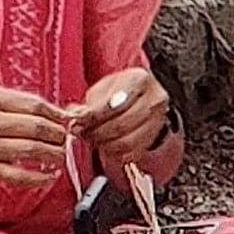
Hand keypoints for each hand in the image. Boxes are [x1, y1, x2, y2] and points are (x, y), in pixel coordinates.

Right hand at [0, 85, 74, 201]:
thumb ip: (7, 103)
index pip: (34, 103)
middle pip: (37, 126)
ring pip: (32, 149)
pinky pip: (19, 175)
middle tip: (69, 138)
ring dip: (54, 154)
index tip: (67, 119)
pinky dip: (38, 177)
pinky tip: (49, 176)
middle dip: (60, 134)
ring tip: (62, 155)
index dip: (56, 113)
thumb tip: (44, 111)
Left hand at [74, 67, 174, 183]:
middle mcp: (153, 100)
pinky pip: (132, 153)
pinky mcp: (154, 138)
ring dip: (104, 144)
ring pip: (126, 142)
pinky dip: (115, 153)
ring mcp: (157, 121)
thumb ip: (90, 104)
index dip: (92, 117)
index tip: (76, 122)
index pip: (114, 104)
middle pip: (120, 125)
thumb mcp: (104, 88)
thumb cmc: (122, 90)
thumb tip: (75, 117)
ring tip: (92, 139)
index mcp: (139, 80)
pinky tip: (106, 145)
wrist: (145, 95)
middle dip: (96, 132)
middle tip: (81, 133)